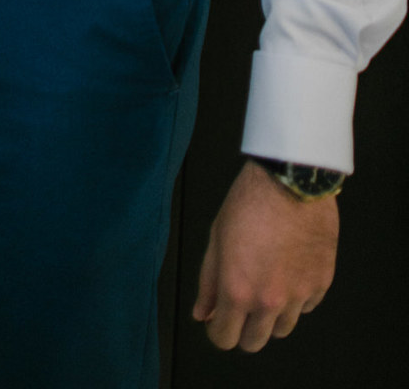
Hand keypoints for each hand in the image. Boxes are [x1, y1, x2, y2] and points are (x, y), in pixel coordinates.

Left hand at [193, 161, 338, 350]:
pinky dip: (296, 297)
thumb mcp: (217, 237)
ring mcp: (298, 295)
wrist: (292, 180)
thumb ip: (208, 281)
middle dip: (243, 328)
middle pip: (254, 342)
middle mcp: (268, 300)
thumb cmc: (251, 201)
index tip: (218, 320)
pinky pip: (306, 307)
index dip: (217, 329)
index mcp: (237, 289)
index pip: (224, 338)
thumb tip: (202, 312)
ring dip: (271, 315)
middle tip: (241, 304)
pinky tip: (288, 271)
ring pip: (282, 329)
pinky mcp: (321, 284)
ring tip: (266, 282)